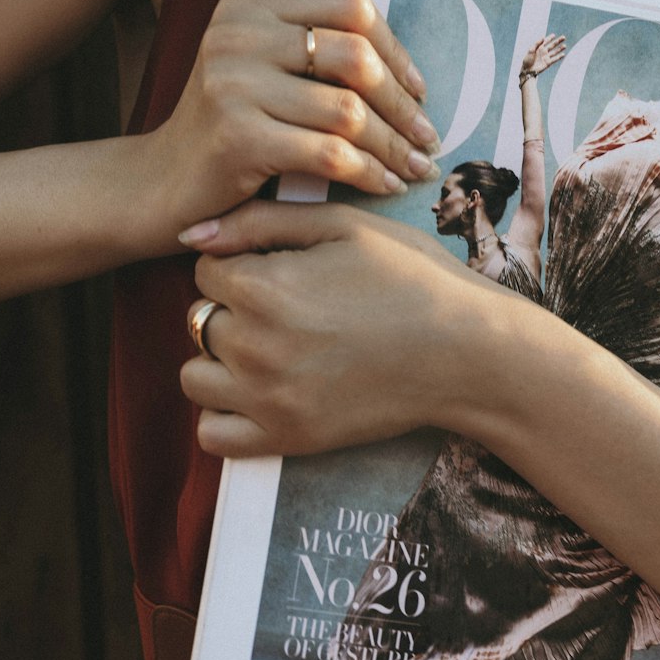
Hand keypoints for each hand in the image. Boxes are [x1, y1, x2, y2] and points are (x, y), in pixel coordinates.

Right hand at [141, 0, 440, 244]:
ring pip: (348, 111)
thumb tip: (403, 67)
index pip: (348, 5)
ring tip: (415, 167)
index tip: (417, 89)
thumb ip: (314, 50)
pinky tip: (385, 186)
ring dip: (392, 146)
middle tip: (426, 136)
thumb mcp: (262, 68)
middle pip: (355, 56)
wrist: (160, 183)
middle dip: (401, 102)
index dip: (394, 48)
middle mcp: (237, 34)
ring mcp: (232, 83)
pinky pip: (329, 154)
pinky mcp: (237, 136)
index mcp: (249, 4)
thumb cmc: (229, 129)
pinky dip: (368, 173)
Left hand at [180, 201, 507, 457]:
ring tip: (270, 348)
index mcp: (264, 286)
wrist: (467, 351)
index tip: (279, 268)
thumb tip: (192, 234)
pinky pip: (213, 435)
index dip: (240, 263)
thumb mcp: (343, 226)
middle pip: (198, 319)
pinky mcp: (287, 438)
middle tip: (285, 306)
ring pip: (195, 377)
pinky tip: (261, 392)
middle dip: (231, 308)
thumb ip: (261, 221)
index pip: (205, 270)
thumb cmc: (412, 277)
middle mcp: (255, 345)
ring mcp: (268, 398)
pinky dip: (224, 414)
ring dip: (220, 360)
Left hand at [520, 32, 565, 78]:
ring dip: (560, 49)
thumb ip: (537, 43)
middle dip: (558, 41)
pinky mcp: (548, 63)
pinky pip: (555, 59)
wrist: (527, 70)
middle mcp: (544, 52)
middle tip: (564, 37)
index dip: (550, 38)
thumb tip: (543, 37)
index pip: (546, 41)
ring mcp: (546, 57)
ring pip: (555, 52)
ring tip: (565, 46)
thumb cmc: (527, 60)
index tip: (554, 35)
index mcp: (539, 48)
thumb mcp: (531, 50)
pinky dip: (559, 57)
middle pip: (552, 45)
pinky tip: (563, 54)